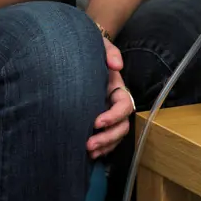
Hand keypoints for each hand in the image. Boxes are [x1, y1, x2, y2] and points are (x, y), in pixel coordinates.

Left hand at [88, 36, 134, 159]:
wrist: (75, 55)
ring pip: (116, 136)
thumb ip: (110, 52)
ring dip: (104, 147)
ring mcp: (107, 114)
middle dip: (108, 138)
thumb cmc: (90, 50)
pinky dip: (101, 149)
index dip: (114, 116)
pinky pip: (106, 140)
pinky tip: (87, 155)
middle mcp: (114, 103)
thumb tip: (117, 66)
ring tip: (88, 152)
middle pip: (122, 126)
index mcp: (117, 88)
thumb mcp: (101, 45)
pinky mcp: (97, 123)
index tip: (97, 121)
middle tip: (89, 145)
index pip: (125, 105)